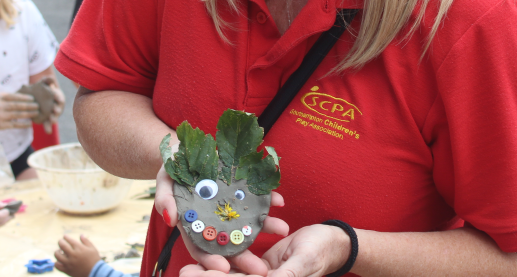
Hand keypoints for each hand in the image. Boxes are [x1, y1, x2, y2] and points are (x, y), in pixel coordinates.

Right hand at [0, 92, 37, 129]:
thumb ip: (11, 97)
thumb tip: (28, 97)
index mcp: (0, 97)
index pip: (15, 96)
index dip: (25, 98)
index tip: (33, 99)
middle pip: (18, 106)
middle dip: (29, 106)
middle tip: (37, 106)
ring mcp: (0, 116)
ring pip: (17, 114)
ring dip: (29, 114)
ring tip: (36, 113)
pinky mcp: (1, 125)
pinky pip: (15, 124)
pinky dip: (23, 124)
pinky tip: (30, 124)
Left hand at [36, 75, 65, 134]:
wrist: (38, 95)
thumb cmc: (43, 88)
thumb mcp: (44, 82)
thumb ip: (47, 80)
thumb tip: (50, 78)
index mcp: (57, 96)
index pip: (58, 96)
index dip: (58, 97)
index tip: (59, 99)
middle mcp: (56, 105)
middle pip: (58, 108)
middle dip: (57, 110)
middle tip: (56, 111)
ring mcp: (52, 113)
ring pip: (54, 116)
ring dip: (53, 119)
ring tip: (52, 122)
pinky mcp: (47, 118)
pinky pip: (48, 123)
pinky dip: (48, 127)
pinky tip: (48, 131)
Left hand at [54, 234, 101, 276]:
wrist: (94, 272)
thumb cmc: (94, 259)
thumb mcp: (92, 248)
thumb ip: (86, 241)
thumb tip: (81, 235)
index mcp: (79, 248)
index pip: (69, 240)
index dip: (66, 237)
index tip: (65, 236)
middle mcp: (72, 255)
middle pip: (62, 245)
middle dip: (60, 241)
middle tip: (61, 241)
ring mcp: (69, 263)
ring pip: (57, 255)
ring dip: (57, 251)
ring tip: (59, 251)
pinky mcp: (67, 270)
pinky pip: (57, 266)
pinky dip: (57, 262)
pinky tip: (60, 260)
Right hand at [154, 158, 288, 275]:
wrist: (185, 149)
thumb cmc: (172, 168)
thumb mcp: (164, 181)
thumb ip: (165, 199)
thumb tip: (169, 219)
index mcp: (194, 224)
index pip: (203, 249)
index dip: (212, 261)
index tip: (225, 270)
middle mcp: (215, 219)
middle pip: (231, 243)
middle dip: (246, 256)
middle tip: (261, 269)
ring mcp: (231, 204)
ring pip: (249, 221)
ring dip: (266, 226)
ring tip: (282, 229)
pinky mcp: (242, 188)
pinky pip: (257, 196)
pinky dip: (269, 199)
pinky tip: (279, 201)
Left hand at [178, 222, 342, 276]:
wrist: (332, 243)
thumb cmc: (320, 252)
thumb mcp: (302, 263)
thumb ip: (285, 276)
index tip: (195, 275)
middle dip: (208, 276)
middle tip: (184, 271)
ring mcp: (260, 276)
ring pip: (231, 276)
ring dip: (211, 271)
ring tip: (187, 268)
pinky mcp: (260, 267)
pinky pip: (239, 265)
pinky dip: (224, 261)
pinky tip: (208, 256)